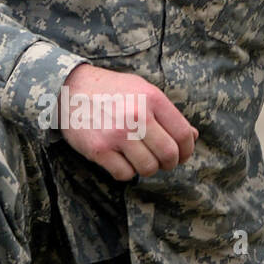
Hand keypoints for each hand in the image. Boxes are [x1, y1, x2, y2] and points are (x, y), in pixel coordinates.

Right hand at [58, 63, 198, 180]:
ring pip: (148, 168)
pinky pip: (125, 174)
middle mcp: (137, 116)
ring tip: (138, 158)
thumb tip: (194, 137)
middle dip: (169, 163)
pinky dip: (125, 172)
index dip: (186, 150)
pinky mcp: (99, 149)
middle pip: (169, 155)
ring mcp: (117, 134)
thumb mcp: (142, 90)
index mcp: (152, 98)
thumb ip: (167, 113)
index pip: (184, 134)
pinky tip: (119, 159)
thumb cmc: (110, 90)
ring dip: (147, 168)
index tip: (180, 154)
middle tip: (161, 161)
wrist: (69, 88)